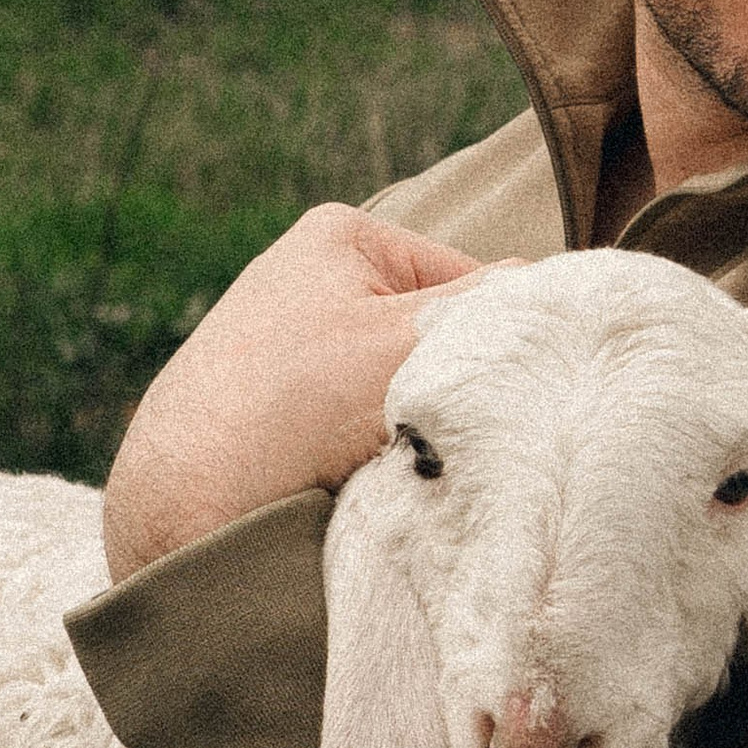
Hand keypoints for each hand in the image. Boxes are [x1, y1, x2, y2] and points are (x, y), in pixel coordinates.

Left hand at [102, 203, 485, 581]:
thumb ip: (492, 307)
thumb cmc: (286, 408)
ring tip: (392, 463)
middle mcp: (313, 283)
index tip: (494, 394)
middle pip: (435, 340)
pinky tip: (357, 483)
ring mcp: (293, 352)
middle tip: (443, 434)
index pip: (473, 282)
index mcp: (344, 237)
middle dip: (448, 390)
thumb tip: (566, 292)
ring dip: (413, 431)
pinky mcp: (278, 418)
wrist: (180, 510)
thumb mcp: (407, 341)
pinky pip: (362, 434)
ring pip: (403, 395)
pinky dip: (373, 460)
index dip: (496, 343)